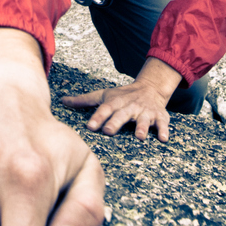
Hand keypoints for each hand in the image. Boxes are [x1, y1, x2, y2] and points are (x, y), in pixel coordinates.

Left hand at [61, 58, 182, 141]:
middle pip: (122, 115)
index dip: (97, 117)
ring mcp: (145, 112)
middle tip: (109, 131)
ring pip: (143, 120)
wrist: (150, 87)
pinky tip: (163, 139)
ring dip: (142, 127)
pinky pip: (163, 124)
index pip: (104, 110)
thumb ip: (84, 100)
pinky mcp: (159, 117)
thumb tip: (62, 101)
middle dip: (116, 122)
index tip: (90, 126)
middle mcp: (129, 107)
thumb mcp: (103, 95)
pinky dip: (164, 130)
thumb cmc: (122, 96)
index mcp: (115, 103)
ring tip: (139, 137)